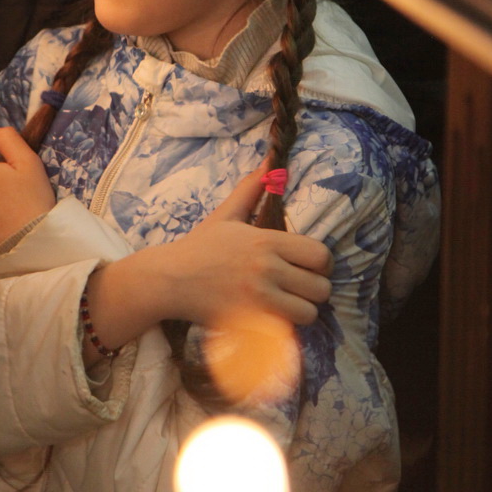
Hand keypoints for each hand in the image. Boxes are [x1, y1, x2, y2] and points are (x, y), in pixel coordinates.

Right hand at [158, 166, 332, 326]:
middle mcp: (266, 269)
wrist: (169, 280)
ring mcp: (258, 299)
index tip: (310, 268)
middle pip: (321, 287)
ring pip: (308, 313)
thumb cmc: (200, 247)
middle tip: (300, 289)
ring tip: (288, 305)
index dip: (322, 264)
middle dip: (314, 290)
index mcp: (266, 241)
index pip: (321, 255)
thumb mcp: (227, 215)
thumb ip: (251, 188)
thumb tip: (270, 159)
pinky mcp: (248, 324)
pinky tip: (272, 319)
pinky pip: (287, 332)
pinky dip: (284, 328)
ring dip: (302, 311)